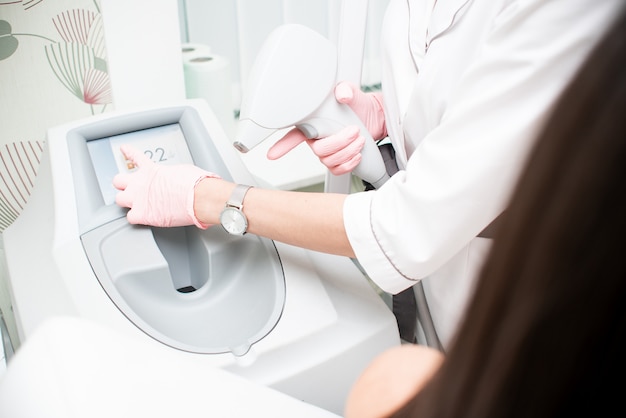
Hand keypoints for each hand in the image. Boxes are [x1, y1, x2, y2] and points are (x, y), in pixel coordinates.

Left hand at [113, 145, 218, 227]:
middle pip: (118, 181)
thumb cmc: (194, 184)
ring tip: (135, 206)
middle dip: (123, 184)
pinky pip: (130, 218)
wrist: (199, 198)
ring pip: (119, 200)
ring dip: (126, 202)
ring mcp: (139, 199)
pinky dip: (136, 219)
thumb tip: (174, 178)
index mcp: (152, 170)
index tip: (124, 150)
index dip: (128, 153)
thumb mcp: (182, 170)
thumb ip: (170, 174)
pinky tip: (142, 219)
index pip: (136, 157)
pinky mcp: (142, 215)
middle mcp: (141, 183)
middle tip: (129, 188)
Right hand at [267, 81, 386, 174]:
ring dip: (347, 151)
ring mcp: (328, 152)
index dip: (282, 145)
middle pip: (318, 150)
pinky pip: (337, 170)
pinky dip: (349, 164)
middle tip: (354, 131)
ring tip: (359, 139)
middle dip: (338, 142)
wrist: (374, 117)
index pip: (293, 135)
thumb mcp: (350, 91)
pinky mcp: (339, 161)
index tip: (272, 155)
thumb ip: (345, 89)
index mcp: (313, 124)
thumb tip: (343, 95)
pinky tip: (357, 154)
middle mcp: (317, 140)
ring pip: (329, 161)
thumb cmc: (357, 105)